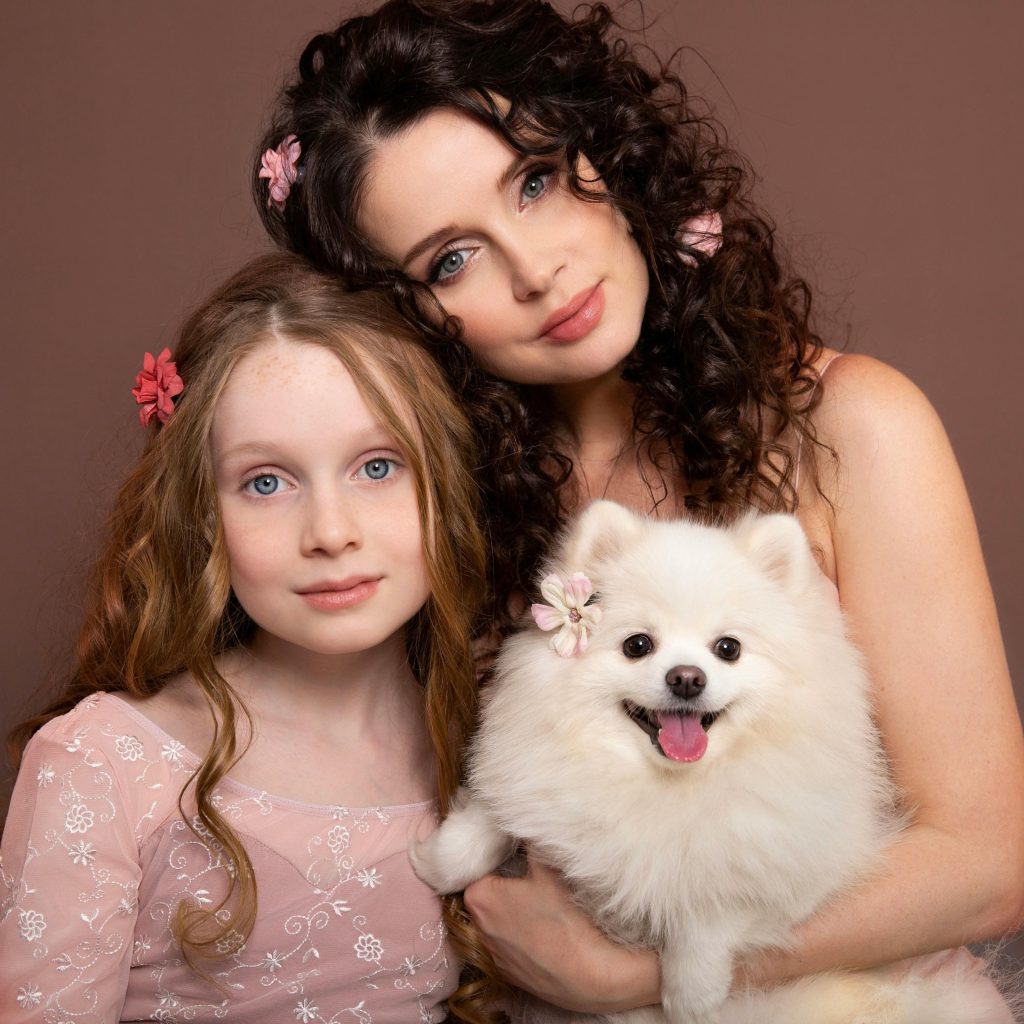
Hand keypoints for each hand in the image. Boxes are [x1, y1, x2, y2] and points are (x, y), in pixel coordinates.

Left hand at [463, 855, 660, 1012]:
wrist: (593, 976)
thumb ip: (531, 839)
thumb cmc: (567, 918)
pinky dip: (519, 936)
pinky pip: (507, 945)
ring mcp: (494, 956)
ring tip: (535, 902)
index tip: (511, 851)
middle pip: (484, 893)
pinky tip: (542, 930)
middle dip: (500, 882)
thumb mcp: (549, 867)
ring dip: (509, 911)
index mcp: (480, 898)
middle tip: (525, 872)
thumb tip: (522, 814)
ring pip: (494, 921)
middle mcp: (479, 929)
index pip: (476, 866)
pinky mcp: (511, 976)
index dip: (494, 855)